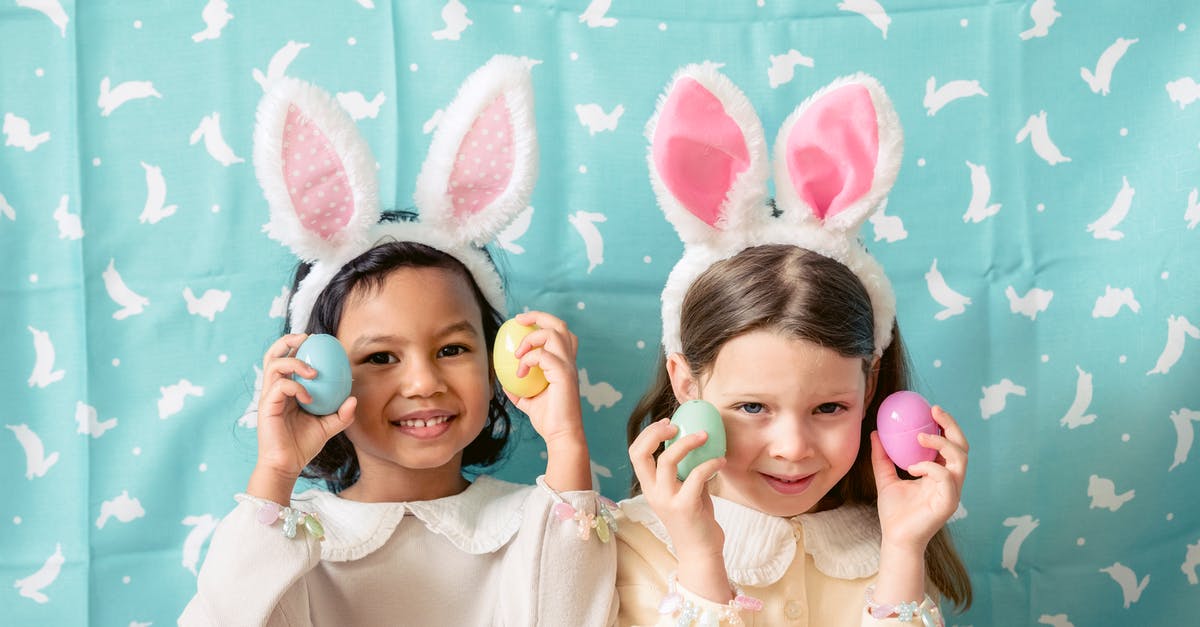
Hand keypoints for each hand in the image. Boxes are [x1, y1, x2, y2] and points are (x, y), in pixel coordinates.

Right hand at [250, 334, 356, 501]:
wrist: (288, 465)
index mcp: (286, 390)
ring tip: (314, 373)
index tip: (319, 341)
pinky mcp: (267, 406)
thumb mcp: (328, 427)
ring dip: (295, 362)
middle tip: (308, 338)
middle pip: (272, 354)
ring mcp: (269, 397)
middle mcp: (275, 389)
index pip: (286, 359)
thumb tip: (354, 399)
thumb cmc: (304, 445)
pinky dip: (296, 387)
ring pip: (274, 364)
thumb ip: (342, 414)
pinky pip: (280, 386)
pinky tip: (309, 398)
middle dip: (287, 340)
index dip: (298, 345)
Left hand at [506, 311, 584, 447]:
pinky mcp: (564, 374)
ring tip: (518, 354)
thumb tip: (502, 381)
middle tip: (518, 320)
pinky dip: (528, 360)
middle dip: (538, 316)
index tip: (522, 325)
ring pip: (553, 333)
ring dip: (531, 338)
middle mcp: (568, 361)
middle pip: (560, 325)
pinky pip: (543, 355)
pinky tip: (520, 374)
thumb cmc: (549, 420)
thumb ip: (518, 389)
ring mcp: (568, 366)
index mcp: (564, 364)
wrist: (561, 435)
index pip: (561, 333)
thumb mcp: (528, 401)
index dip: (543, 323)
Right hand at [629, 418, 729, 602]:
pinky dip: (710, 463)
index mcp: (649, 487)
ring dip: (687, 443)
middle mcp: (653, 492)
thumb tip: (697, 441)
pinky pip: (696, 476)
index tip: (668, 423)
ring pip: (667, 460)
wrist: (700, 553)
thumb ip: (685, 470)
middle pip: (640, 453)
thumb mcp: (685, 491)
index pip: (635, 453)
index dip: (648, 433)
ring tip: (705, 435)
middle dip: (655, 432)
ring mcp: (667, 500)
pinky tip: (721, 461)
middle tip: (676, 425)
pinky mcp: (685, 507)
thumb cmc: (695, 520)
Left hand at [871, 405, 968, 551]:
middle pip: (963, 447)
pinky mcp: (949, 503)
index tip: (931, 409)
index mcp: (940, 474)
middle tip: (935, 412)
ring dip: (942, 443)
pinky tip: (913, 467)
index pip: (950, 444)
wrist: (895, 538)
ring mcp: (952, 492)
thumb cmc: (895, 512)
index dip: (945, 425)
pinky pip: (946, 478)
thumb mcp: (885, 478)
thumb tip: (875, 433)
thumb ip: (882, 457)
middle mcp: (950, 481)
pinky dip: (930, 467)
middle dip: (952, 426)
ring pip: (960, 459)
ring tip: (921, 437)